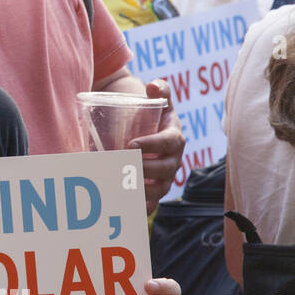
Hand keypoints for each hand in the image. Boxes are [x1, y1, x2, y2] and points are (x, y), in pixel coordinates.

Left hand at [129, 79, 184, 214]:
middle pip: (165, 169)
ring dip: (141, 190)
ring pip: (159, 188)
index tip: (131, 144)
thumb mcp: (158, 99)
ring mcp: (165, 177)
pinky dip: (142, 207)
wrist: (144, 128)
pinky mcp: (154, 190)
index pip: (169, 143)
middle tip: (120, 167)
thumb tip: (152, 86)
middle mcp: (173, 160)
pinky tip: (127, 209)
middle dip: (144, 169)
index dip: (152, 145)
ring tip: (120, 186)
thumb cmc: (151, 112)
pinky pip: (152, 202)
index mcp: (174, 138)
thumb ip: (159, 89)